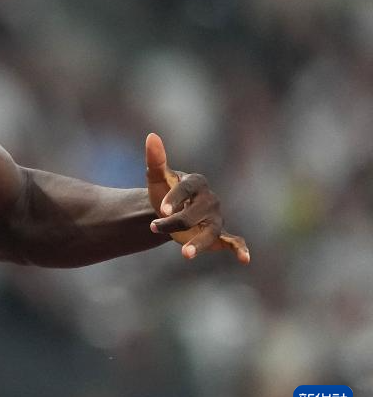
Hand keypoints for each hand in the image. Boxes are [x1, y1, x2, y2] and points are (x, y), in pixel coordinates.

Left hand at [144, 133, 248, 263]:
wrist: (168, 212)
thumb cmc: (163, 191)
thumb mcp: (157, 177)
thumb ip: (156, 159)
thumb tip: (151, 136)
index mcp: (196, 182)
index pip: (187, 189)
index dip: (175, 198)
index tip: (162, 209)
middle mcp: (210, 199)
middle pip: (195, 214)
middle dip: (175, 222)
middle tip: (154, 227)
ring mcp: (216, 218)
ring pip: (211, 231)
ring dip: (199, 243)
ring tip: (184, 253)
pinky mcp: (220, 235)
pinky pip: (234, 241)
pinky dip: (241, 249)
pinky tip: (245, 259)